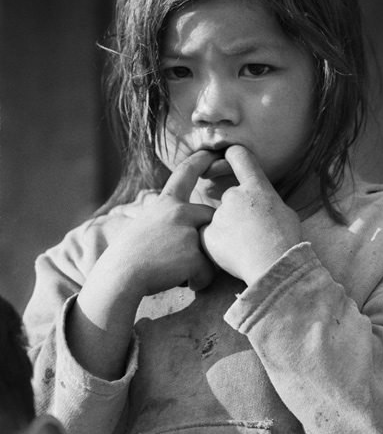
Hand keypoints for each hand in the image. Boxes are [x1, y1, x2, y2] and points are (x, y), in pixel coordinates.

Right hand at [106, 150, 217, 297]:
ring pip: (211, 248)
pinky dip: (198, 281)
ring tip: (174, 271)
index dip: (201, 160)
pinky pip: (209, 272)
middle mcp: (179, 211)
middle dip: (204, 237)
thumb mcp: (144, 224)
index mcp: (165, 202)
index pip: (186, 173)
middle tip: (179, 256)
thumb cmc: (127, 256)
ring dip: (199, 263)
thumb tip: (184, 223)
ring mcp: (188, 232)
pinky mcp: (194, 255)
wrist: (118, 278)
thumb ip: (166, 218)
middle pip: (209, 217)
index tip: (213, 151)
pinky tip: (182, 282)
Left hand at [200, 145, 301, 284]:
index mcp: (257, 187)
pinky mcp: (207, 234)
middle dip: (237, 211)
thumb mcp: (286, 213)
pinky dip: (217, 245)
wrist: (274, 266)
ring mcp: (219, 214)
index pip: (240, 157)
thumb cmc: (287, 241)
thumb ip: (268, 203)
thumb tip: (264, 205)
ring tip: (245, 249)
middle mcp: (234, 195)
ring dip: (228, 230)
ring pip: (220, 219)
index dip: (232, 154)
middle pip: (231, 197)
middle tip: (251, 233)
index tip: (226, 155)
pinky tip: (232, 256)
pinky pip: (209, 237)